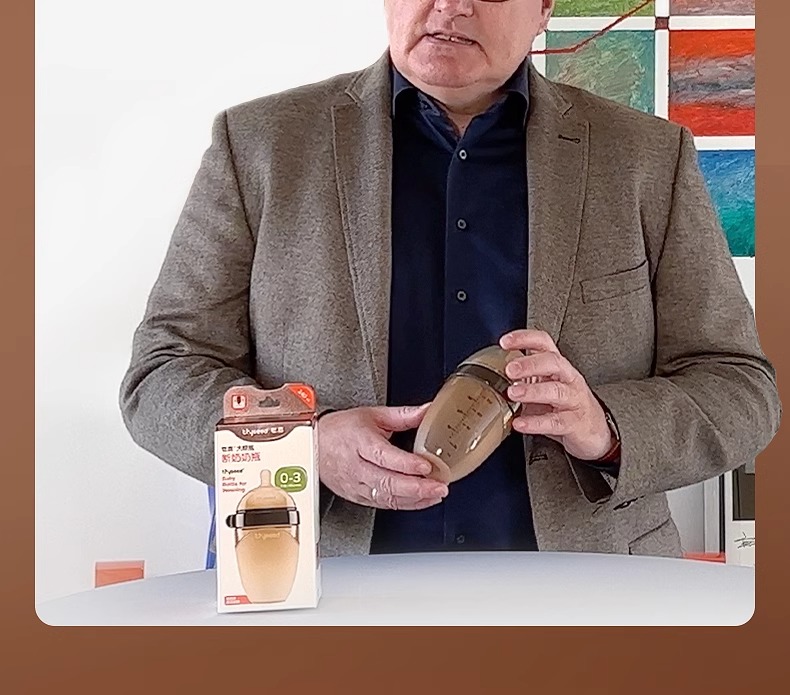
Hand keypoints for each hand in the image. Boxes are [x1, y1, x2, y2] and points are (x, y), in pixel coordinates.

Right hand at [318, 404, 448, 509]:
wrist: (314, 445)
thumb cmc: (341, 429)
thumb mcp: (372, 415)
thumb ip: (403, 415)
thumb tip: (428, 410)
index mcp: (360, 442)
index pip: (384, 456)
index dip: (406, 463)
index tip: (426, 466)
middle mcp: (356, 466)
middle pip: (387, 482)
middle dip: (417, 487)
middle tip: (439, 487)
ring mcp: (355, 484)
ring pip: (386, 497)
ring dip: (414, 499)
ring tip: (435, 494)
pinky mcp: (357, 496)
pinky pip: (382, 504)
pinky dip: (404, 504)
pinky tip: (421, 500)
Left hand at [499, 329, 614, 460]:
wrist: (595, 432)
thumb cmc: (565, 405)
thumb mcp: (545, 385)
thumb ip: (524, 377)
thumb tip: (492, 372)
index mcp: (558, 366)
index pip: (544, 343)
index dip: (525, 338)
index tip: (505, 341)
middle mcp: (568, 378)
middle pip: (553, 362)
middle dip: (530, 363)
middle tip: (509, 369)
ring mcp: (574, 400)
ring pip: (556, 390)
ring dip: (532, 391)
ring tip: (512, 393)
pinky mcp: (575, 423)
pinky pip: (555, 421)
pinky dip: (536, 423)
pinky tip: (520, 423)